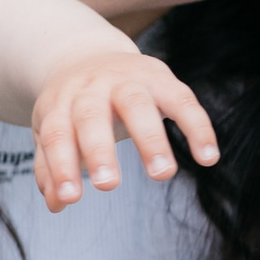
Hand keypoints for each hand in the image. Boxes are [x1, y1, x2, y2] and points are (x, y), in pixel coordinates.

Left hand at [31, 51, 217, 210]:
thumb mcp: (52, 129)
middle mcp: (92, 88)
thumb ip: (51, 166)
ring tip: (162, 175)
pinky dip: (198, 128)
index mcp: (60, 103)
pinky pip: (183, 101)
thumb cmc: (71, 106)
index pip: (56, 135)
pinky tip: (208, 157)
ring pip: (137, 104)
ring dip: (150, 140)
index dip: (60, 166)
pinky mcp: (162, 78)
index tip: (69, 197)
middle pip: (92, 116)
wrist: (90, 55)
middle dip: (99, 151)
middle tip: (107, 185)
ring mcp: (128, 80)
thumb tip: (55, 205)